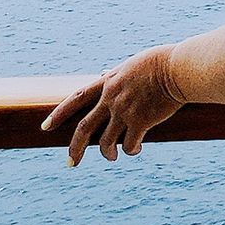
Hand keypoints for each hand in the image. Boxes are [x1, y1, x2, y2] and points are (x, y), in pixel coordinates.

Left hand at [42, 45, 185, 165]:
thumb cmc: (163, 62)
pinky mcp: (141, 121)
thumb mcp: (133, 63)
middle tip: (70, 162)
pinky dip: (131, 150)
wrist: (179, 68)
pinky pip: (130, 144)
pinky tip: (136, 150)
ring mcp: (125, 111)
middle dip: (75, 148)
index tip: (45, 127)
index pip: (76, 99)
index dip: (58, 114)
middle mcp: (111, 98)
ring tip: (111, 157)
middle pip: (85, 128)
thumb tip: (104, 73)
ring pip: (107, 141)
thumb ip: (116, 73)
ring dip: (107, 153)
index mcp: (108, 82)